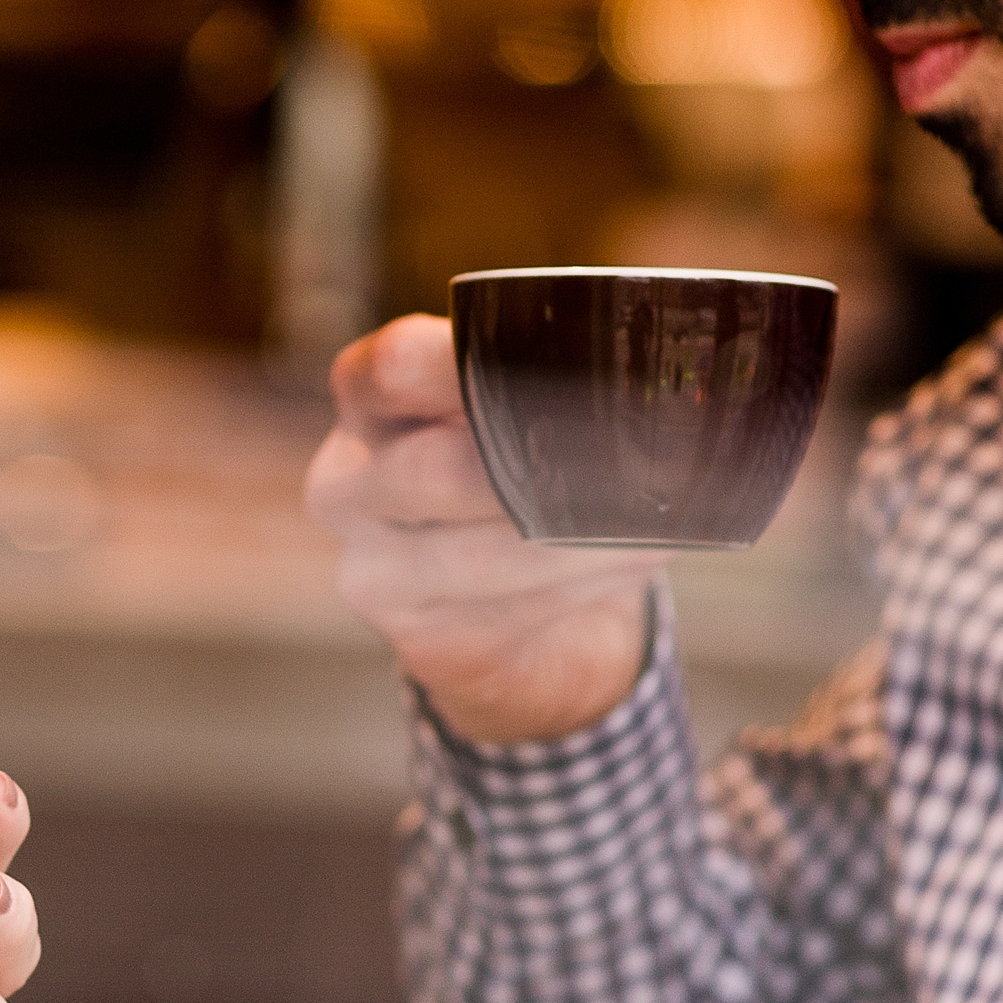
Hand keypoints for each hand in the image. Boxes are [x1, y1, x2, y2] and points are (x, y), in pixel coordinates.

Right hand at [304, 314, 662, 745]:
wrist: (506, 614)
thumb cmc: (518, 478)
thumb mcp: (512, 411)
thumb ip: (540, 380)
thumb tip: (651, 375)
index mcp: (365, 397)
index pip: (396, 366)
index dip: (471, 366)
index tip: (560, 365)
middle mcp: (344, 481)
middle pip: (434, 469)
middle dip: (539, 464)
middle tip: (628, 451)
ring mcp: (370, 566)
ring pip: (483, 553)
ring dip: (583, 537)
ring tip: (657, 516)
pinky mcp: (415, 638)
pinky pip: (513, 609)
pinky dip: (587, 582)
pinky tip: (635, 556)